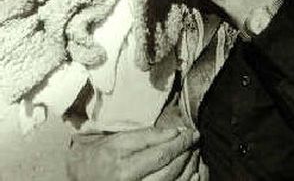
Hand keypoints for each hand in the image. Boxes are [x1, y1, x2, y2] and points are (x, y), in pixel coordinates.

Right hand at [66, 126, 198, 180]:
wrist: (83, 178)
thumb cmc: (102, 155)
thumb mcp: (120, 140)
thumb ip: (148, 136)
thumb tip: (176, 131)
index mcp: (125, 168)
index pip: (162, 153)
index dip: (181, 142)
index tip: (193, 133)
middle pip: (170, 170)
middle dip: (187, 154)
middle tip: (196, 141)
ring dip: (189, 168)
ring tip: (195, 154)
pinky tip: (194, 173)